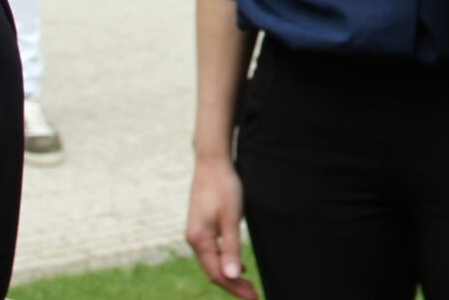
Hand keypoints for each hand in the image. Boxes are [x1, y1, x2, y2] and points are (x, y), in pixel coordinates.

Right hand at [186, 154, 255, 299]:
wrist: (212, 162)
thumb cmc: (224, 188)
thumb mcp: (231, 218)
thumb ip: (231, 247)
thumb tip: (232, 276)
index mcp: (199, 240)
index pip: (217, 274)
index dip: (235, 289)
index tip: (254, 297)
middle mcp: (194, 239)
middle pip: (213, 271)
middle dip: (233, 285)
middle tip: (254, 295)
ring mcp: (196, 233)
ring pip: (212, 262)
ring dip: (229, 275)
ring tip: (248, 285)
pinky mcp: (201, 226)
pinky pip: (212, 252)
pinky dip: (225, 262)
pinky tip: (238, 266)